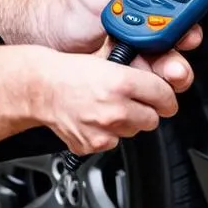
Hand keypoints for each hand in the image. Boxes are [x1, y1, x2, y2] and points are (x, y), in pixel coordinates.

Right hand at [29, 46, 178, 155]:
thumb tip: (161, 84)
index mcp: (122, 83)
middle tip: (132, 102)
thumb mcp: (108, 62)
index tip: (165, 99)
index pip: (164, 97)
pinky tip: (95, 120)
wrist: (41, 90)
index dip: (166, 97)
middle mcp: (115, 109)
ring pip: (133, 132)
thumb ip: (137, 74)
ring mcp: (104, 130)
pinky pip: (113, 143)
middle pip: (153, 120)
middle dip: (146, 111)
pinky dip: (108, 134)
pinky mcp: (93, 145)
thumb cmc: (70, 73)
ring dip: (126, 123)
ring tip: (107, 108)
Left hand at [51, 0, 207, 93]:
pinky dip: (155, 79)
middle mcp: (159, 23)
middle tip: (188, 38)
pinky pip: (155, 79)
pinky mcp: (137, 71)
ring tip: (169, 64)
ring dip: (178, 65)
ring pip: (177, 61)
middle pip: (192, 34)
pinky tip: (144, 72)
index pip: (196, 1)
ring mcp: (149, 49)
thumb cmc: (81, 2)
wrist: (55, 35)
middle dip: (194, 38)